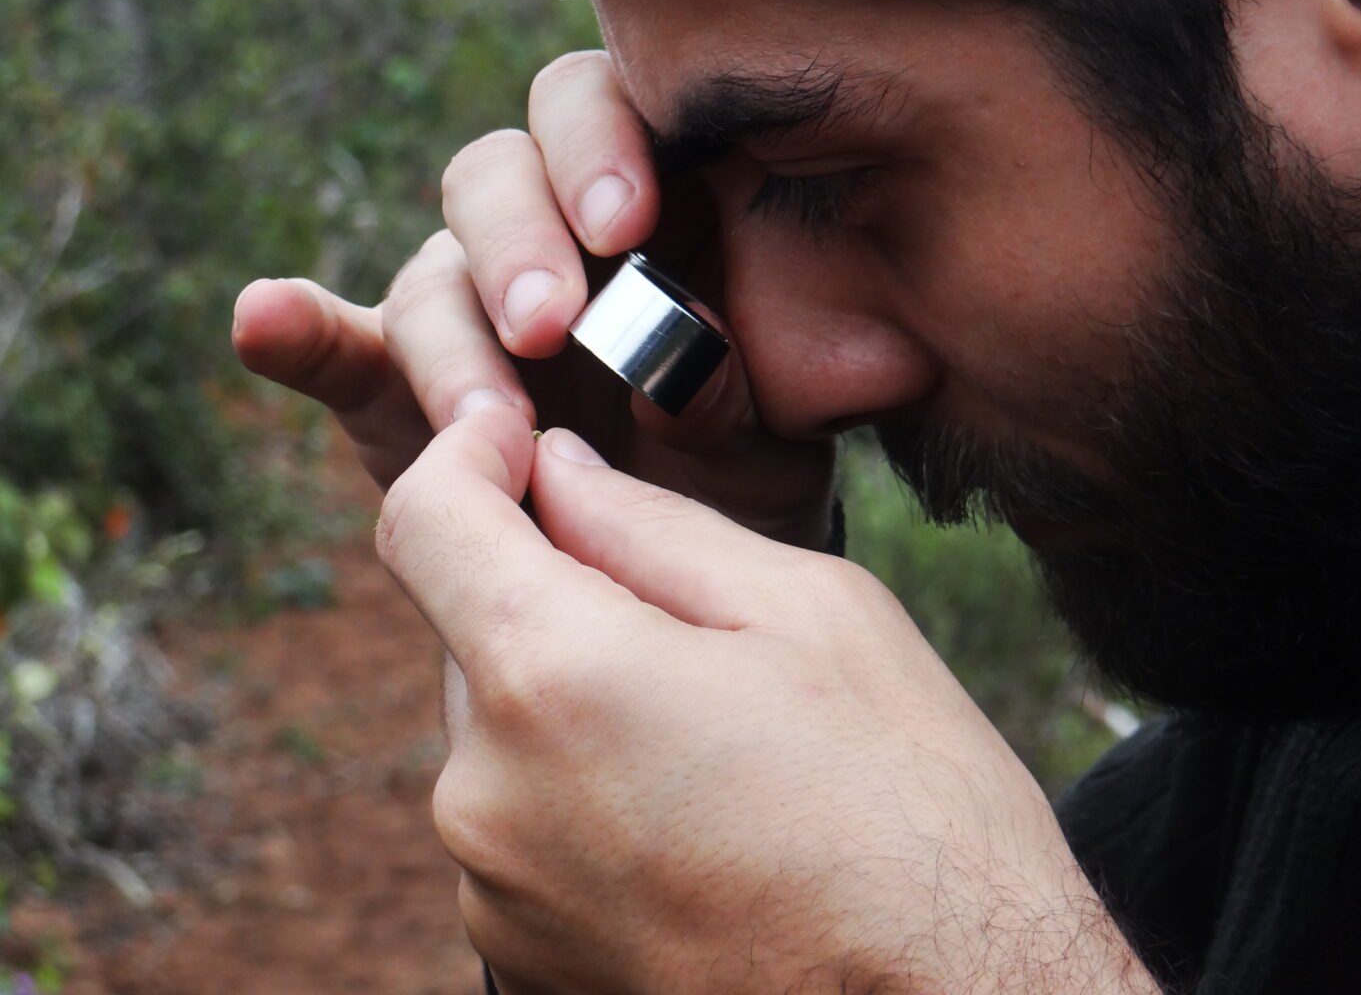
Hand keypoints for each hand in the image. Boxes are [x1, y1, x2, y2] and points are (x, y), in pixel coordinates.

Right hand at [232, 51, 835, 547]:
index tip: (627, 229)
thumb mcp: (773, 423)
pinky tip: (263, 321)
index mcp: (641, 196)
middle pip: (496, 178)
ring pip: (432, 276)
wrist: (696, 551)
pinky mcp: (392, 386)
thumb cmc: (749, 459)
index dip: (598, 149)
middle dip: (518, 248)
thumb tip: (681, 363)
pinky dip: (295, 331)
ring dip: (450, 345)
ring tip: (485, 426)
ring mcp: (463, 305)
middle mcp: (540, 230)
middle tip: (549, 328)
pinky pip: (338, 346)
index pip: (596, 111)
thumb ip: (737, 379)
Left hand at [379, 403, 1156, 994]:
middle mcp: (486, 793)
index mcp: (552, 677)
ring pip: (500, 727)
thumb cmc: (909, 808)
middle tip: (696, 623)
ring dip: (573, 697)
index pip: (425, 517)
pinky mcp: (519, 956)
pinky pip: (520, 820)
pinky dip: (579, 786)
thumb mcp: (812, 612)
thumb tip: (557, 474)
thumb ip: (653, 527)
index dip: (468, 455)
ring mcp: (494, 891)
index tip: (521, 442)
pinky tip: (699, 817)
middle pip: (470, 626)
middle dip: (554, 593)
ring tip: (721, 741)